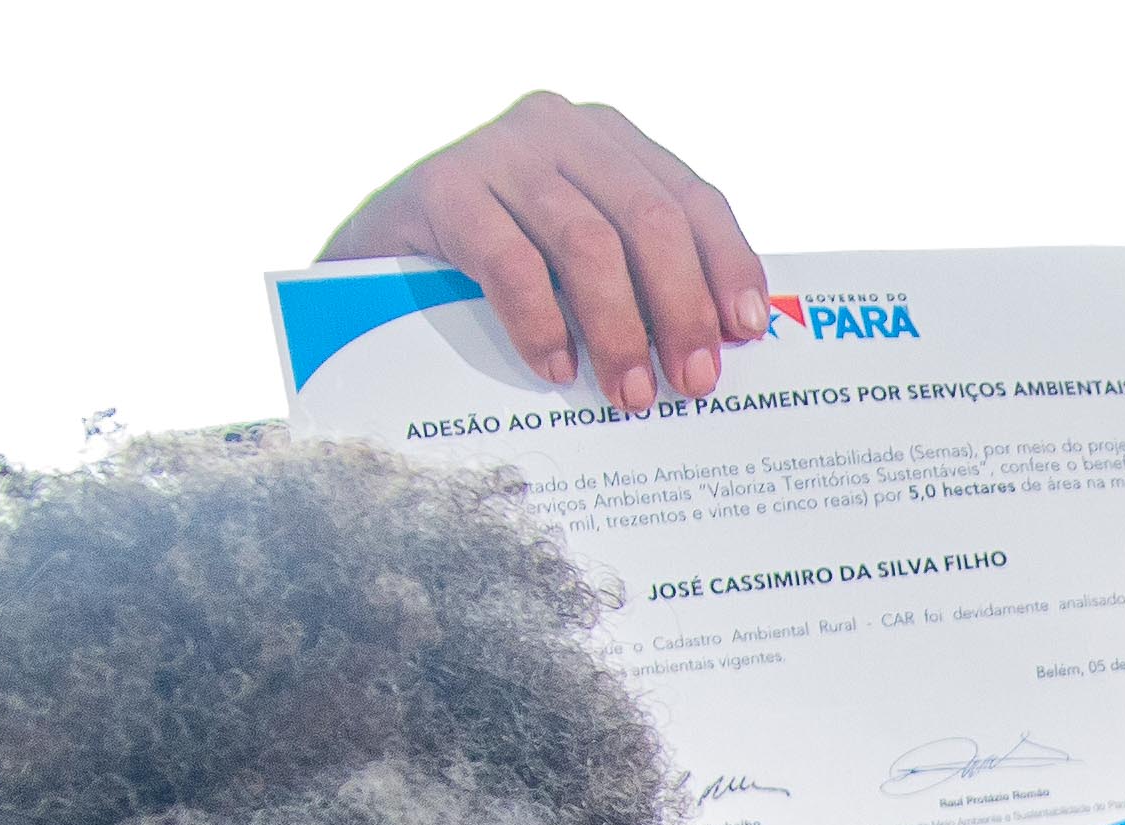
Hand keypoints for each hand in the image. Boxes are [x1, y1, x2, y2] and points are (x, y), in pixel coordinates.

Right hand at [328, 94, 765, 414]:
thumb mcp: (581, 266)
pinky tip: (555, 368)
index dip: (726, 267)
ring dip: (619, 328)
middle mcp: (558, 130)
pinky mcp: (441, 186)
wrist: (377, 270)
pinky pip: (510, 260)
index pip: (692, 200)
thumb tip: (723, 347)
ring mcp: (497, 150)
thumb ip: (641, 278)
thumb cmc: (500, 277)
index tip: (747, 335)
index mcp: (609, 143)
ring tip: (629, 394)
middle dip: (681, 309)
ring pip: (587, 242)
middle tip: (692, 384)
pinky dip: (541, 322)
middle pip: (649, 220)